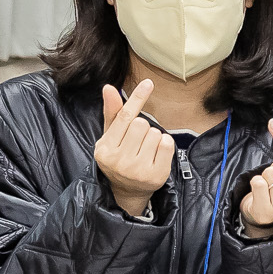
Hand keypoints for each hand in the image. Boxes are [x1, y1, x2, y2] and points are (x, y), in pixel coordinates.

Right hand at [96, 80, 172, 217]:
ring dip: (154, 137)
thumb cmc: (119, 157)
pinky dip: (165, 144)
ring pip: (155, 133)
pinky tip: (156, 154)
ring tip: (145, 150)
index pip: (124, 117)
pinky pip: (167, 145)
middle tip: (137, 142)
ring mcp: (138, 170)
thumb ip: (112, 113)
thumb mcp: (110, 137)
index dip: (137, 98)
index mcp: (105, 149)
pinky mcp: (156, 176)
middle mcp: (120, 161)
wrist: (126, 190)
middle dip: (143, 128)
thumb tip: (109, 87)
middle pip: (142, 124)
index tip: (148, 83)